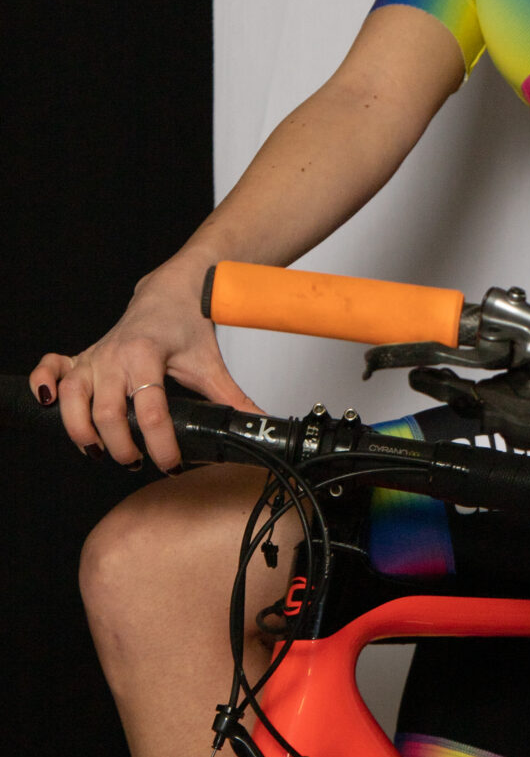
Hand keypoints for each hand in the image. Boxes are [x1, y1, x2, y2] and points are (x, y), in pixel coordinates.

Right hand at [31, 258, 261, 471]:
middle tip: (138, 462)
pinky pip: (50, 369)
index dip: (161, 444)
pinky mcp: (81, 358)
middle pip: (106, 413)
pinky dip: (44, 385)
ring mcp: (94, 357)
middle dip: (121, 446)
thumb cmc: (186, 326)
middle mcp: (114, 357)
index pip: (151, 410)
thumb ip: (231, 400)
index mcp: (146, 356)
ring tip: (101, 452)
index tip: (171, 464)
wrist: (170, 292)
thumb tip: (258, 426)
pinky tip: (48, 404)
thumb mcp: (210, 365)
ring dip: (82, 431)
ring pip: (73, 400)